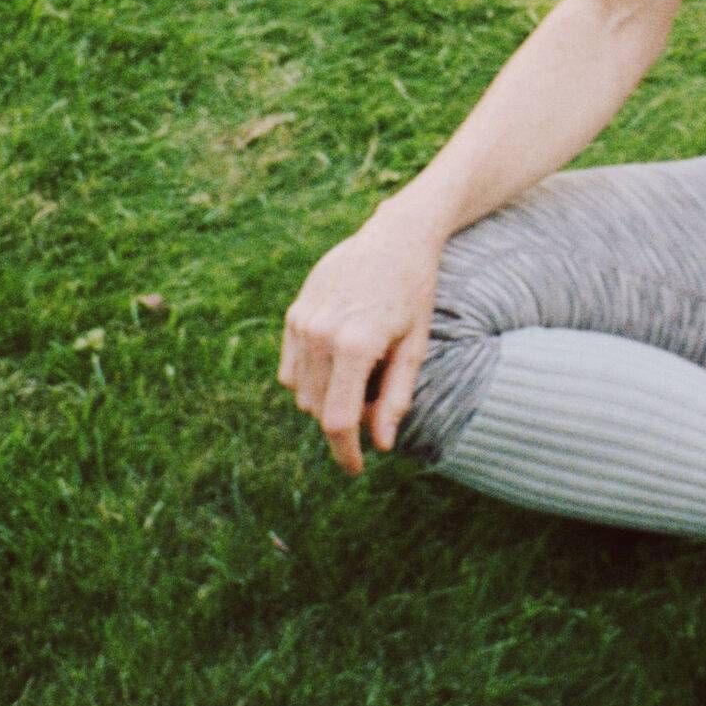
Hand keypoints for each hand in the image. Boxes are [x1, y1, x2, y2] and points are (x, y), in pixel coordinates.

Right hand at [277, 219, 441, 476]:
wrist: (394, 237)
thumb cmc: (414, 292)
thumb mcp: (415, 346)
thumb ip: (396, 397)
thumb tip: (381, 443)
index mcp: (356, 345)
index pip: (339, 421)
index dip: (347, 454)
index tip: (357, 468)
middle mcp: (321, 334)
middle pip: (319, 410)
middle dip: (343, 422)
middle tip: (376, 403)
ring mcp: (301, 322)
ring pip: (301, 393)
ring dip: (326, 400)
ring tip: (362, 373)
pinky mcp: (293, 314)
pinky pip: (289, 369)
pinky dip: (310, 378)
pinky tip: (339, 359)